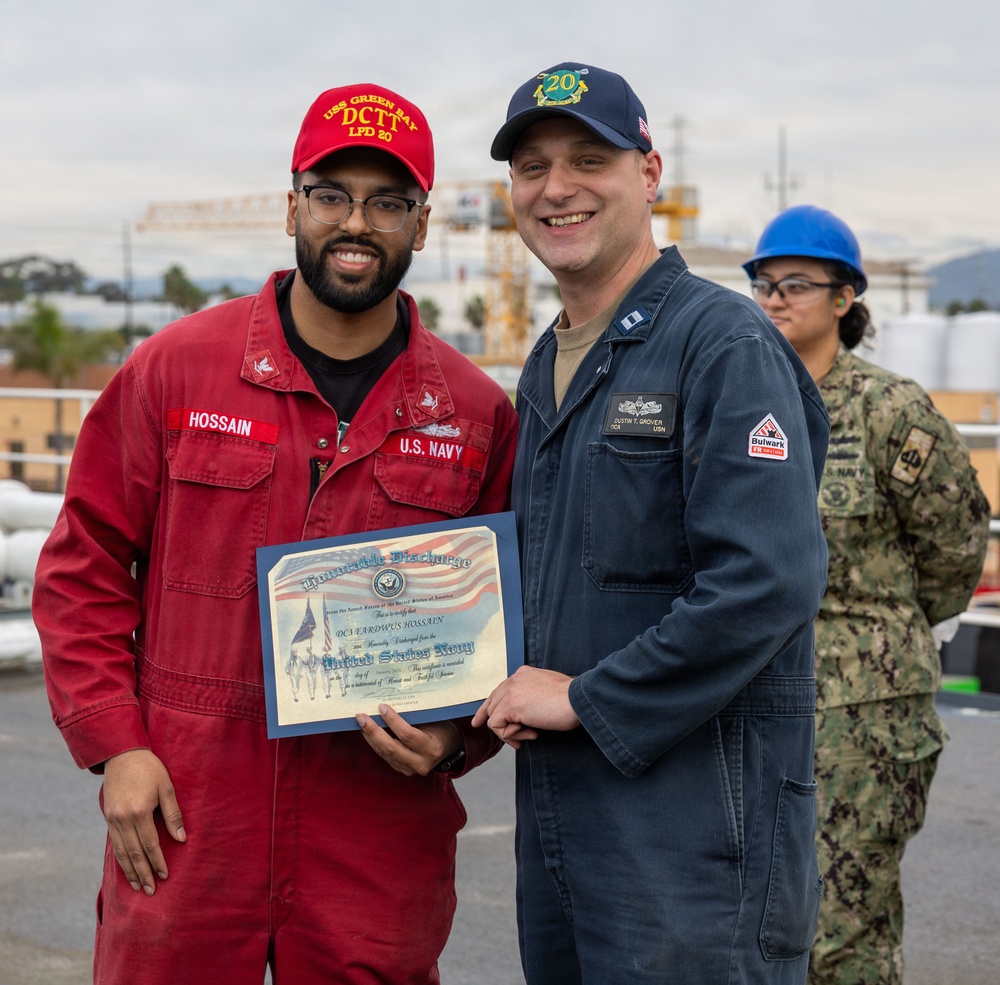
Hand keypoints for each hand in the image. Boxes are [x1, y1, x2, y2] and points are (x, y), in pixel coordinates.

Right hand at [102, 749, 185, 896]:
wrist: (122, 755)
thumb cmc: (150, 769)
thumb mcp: (166, 787)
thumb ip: (173, 814)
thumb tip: (181, 839)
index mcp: (139, 811)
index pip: (150, 844)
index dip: (158, 861)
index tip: (165, 875)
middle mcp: (123, 819)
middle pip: (134, 853)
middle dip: (144, 873)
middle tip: (151, 891)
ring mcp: (112, 819)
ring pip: (122, 852)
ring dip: (130, 871)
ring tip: (139, 886)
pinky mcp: (108, 817)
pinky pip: (114, 843)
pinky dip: (120, 859)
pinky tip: (127, 868)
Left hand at [356, 705, 461, 776]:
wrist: (448, 748)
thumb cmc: (441, 728)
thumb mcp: (434, 720)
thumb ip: (415, 716)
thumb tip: (389, 704)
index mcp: (432, 748)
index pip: (408, 735)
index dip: (393, 721)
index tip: (382, 707)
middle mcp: (420, 762)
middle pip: (391, 748)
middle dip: (373, 731)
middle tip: (361, 717)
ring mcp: (410, 769)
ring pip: (385, 754)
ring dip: (370, 737)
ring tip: (360, 722)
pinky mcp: (402, 770)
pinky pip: (385, 756)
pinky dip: (374, 743)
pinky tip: (367, 732)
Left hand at [471, 666, 579, 747]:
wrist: (578, 699)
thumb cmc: (571, 699)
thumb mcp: (547, 692)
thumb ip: (531, 697)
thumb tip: (522, 715)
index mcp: (522, 674)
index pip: (498, 692)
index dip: (488, 708)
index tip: (480, 721)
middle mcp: (513, 680)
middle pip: (492, 705)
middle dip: (497, 725)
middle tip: (516, 740)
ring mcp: (510, 691)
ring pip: (493, 717)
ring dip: (511, 732)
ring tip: (530, 734)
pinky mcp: (509, 705)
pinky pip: (496, 726)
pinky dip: (510, 735)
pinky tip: (530, 733)